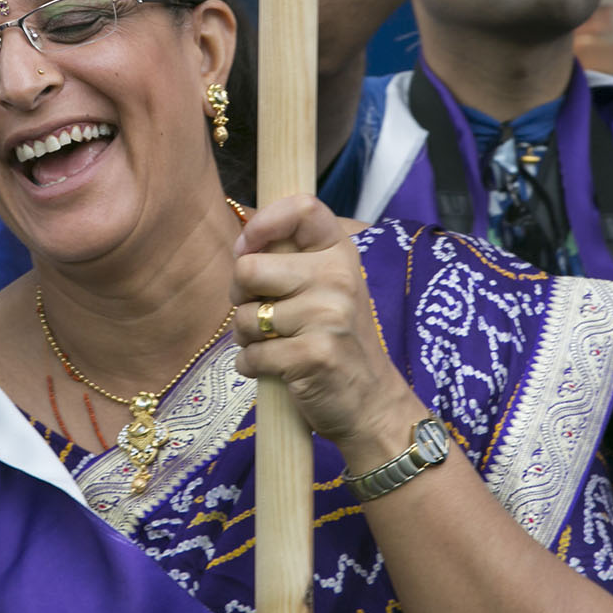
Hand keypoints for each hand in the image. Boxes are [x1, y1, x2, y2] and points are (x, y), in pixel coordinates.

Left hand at [229, 195, 424, 462]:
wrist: (373, 404)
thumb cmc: (337, 341)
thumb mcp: (328, 289)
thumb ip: (293, 261)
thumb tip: (242, 245)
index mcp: (340, 254)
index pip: (303, 208)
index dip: (262, 223)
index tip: (248, 247)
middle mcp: (338, 278)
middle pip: (249, 269)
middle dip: (239, 296)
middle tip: (258, 313)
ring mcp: (329, 316)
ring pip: (244, 317)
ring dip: (245, 337)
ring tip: (272, 345)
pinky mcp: (314, 355)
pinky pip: (251, 355)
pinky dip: (252, 366)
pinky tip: (275, 369)